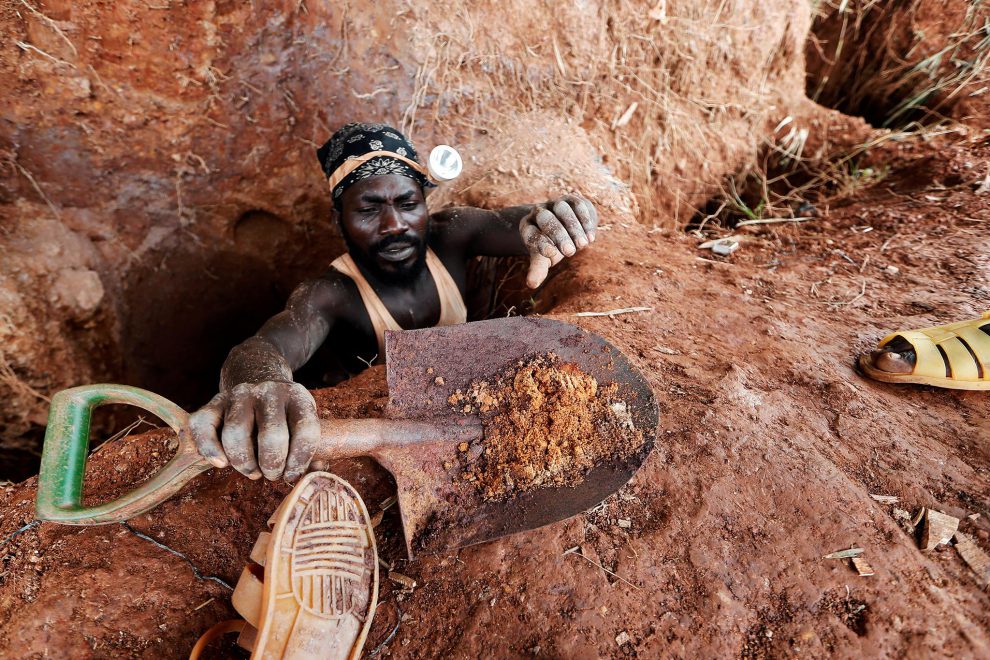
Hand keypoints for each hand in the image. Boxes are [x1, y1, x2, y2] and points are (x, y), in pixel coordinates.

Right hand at [189, 381, 320, 481]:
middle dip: (272, 465)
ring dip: (244, 463)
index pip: (306, 430)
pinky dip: (210, 449)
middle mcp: (269, 391)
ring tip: (252, 471)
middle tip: (271, 474)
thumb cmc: (284, 415)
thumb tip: (318, 474)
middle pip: (271, 435)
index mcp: (298, 397)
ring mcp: (240, 394)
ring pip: (236, 434)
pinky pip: (203, 426)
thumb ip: (312, 449)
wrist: (258, 380)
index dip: (300, 460)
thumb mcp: (302, 423)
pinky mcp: (214, 401)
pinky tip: (222, 464)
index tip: (292, 475)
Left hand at [519, 194, 597, 287]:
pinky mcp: (571, 199)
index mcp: (528, 226)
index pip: (530, 233)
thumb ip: (538, 269)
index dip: (540, 243)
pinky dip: (584, 220)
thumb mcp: (545, 258)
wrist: (568, 230)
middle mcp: (539, 211)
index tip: (551, 255)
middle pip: (545, 218)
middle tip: (570, 252)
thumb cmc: (553, 247)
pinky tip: (590, 237)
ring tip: (582, 245)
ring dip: (573, 227)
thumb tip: (531, 285)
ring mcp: (555, 203)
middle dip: (558, 235)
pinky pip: (577, 204)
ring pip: (562, 209)